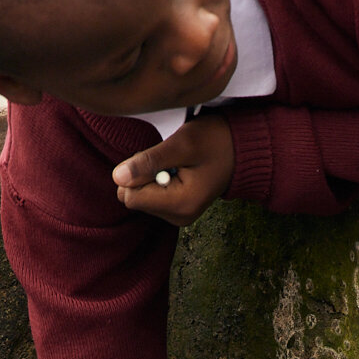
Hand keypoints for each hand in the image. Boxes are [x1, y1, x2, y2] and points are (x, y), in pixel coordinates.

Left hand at [113, 116, 233, 227]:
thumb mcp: (181, 144)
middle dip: (143, 175)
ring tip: (176, 163)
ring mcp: (178, 216)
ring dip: (150, 176)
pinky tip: (177, 170)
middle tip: (169, 160)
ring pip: (141, 197)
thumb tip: (117, 177)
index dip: (137, 172)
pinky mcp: (177, 211)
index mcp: (180, 205)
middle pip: (134, 198)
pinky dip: (157, 180)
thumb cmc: (215, 141)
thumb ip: (149, 162)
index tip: (160, 158)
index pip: (131, 197)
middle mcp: (178, 217)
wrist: (241, 149)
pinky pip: (151, 197)